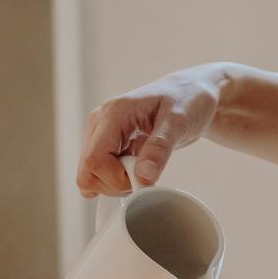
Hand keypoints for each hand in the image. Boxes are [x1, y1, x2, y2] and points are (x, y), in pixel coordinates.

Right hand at [76, 66, 224, 195]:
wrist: (191, 94)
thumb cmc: (187, 101)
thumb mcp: (179, 122)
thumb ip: (160, 148)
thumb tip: (143, 176)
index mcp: (113, 114)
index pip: (94, 160)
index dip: (116, 180)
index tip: (144, 178)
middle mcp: (100, 124)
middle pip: (87, 173)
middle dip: (116, 184)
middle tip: (145, 174)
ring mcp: (101, 135)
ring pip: (91, 176)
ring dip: (117, 183)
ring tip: (143, 168)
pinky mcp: (106, 145)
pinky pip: (101, 174)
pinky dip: (118, 180)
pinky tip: (137, 169)